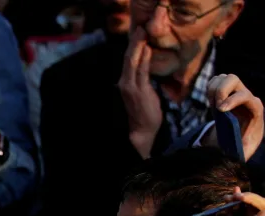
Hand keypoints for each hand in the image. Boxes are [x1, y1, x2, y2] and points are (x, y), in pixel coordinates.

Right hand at [119, 27, 162, 158]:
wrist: (140, 131)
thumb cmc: (143, 115)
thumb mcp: (143, 95)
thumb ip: (142, 82)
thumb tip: (147, 69)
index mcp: (125, 84)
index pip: (128, 62)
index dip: (132, 48)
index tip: (138, 36)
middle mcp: (124, 83)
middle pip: (128, 59)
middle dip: (134, 43)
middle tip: (140, 29)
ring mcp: (130, 86)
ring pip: (132, 62)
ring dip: (138, 46)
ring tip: (142, 34)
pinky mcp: (138, 90)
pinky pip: (141, 70)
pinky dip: (143, 58)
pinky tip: (147, 49)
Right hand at [208, 73, 263, 158]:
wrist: (243, 134)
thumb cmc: (243, 143)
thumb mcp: (244, 149)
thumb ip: (242, 150)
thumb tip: (236, 150)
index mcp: (254, 109)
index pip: (246, 96)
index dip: (233, 100)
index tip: (220, 110)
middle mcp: (246, 96)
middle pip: (232, 79)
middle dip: (220, 91)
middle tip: (213, 107)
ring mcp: (236, 91)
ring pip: (223, 78)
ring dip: (213, 90)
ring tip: (211, 105)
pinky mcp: (227, 90)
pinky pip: (215, 81)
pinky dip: (209, 89)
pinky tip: (210, 101)